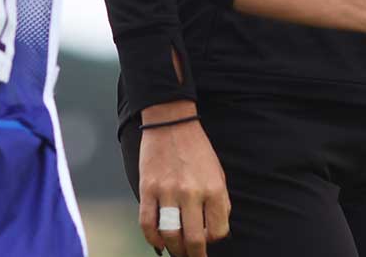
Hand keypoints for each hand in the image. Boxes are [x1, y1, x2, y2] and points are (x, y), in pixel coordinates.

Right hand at [137, 101, 228, 256]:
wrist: (171, 122)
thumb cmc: (197, 150)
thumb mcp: (217, 174)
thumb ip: (219, 202)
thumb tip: (214, 232)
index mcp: (214, 188)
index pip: (218, 231)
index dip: (213, 241)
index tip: (207, 239)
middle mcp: (192, 192)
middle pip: (193, 240)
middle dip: (193, 254)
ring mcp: (168, 191)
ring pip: (170, 235)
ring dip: (174, 250)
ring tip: (176, 251)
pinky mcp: (147, 187)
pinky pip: (147, 222)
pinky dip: (152, 238)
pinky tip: (158, 243)